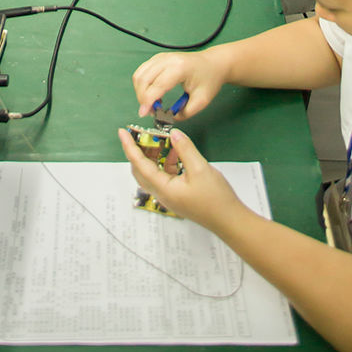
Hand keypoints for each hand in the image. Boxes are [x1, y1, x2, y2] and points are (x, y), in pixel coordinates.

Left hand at [117, 126, 242, 231]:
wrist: (229, 220)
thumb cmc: (214, 197)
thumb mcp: (200, 168)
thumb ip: (185, 149)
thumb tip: (173, 134)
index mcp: (163, 188)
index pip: (140, 164)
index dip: (130, 147)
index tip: (122, 132)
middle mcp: (162, 193)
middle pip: (141, 170)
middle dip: (138, 150)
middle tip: (139, 133)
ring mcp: (169, 196)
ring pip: (152, 173)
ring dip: (153, 156)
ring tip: (160, 139)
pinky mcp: (178, 195)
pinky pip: (164, 176)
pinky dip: (165, 162)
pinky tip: (175, 153)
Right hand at [131, 50, 225, 119]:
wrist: (214, 63)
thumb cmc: (209, 79)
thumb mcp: (201, 101)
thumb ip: (185, 113)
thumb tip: (169, 119)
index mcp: (179, 68)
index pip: (157, 85)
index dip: (147, 101)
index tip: (143, 114)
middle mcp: (167, 59)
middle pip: (143, 79)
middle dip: (142, 98)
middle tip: (151, 111)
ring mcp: (161, 57)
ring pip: (139, 74)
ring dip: (140, 92)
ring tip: (153, 104)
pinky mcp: (158, 58)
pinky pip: (142, 71)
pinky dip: (142, 85)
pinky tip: (153, 94)